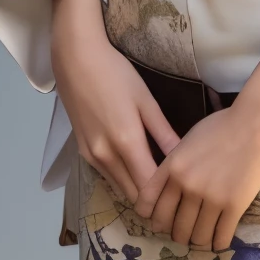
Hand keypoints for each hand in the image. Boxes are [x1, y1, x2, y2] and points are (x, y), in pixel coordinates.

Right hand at [51, 0, 179, 203]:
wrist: (74, 59)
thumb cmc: (115, 73)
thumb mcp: (145, 101)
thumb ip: (164, 133)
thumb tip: (184, 157)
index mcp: (126, 143)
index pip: (149, 186)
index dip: (167, 196)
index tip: (183, 194)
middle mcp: (105, 156)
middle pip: (134, 195)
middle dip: (154, 199)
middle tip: (176, 194)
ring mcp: (91, 156)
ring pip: (120, 188)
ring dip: (138, 191)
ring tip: (160, 185)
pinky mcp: (82, 152)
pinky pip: (108, 176)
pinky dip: (124, 179)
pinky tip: (137, 168)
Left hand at [133, 56, 259, 250]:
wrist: (255, 121)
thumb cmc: (222, 126)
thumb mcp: (186, 141)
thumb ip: (173, 165)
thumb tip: (168, 188)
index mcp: (171, 168)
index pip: (148, 205)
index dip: (152, 218)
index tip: (159, 222)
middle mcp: (186, 186)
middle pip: (171, 226)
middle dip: (176, 234)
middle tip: (184, 234)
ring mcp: (210, 197)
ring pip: (195, 236)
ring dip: (197, 241)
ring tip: (202, 239)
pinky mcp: (234, 205)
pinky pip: (220, 236)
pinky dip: (217, 243)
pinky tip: (218, 242)